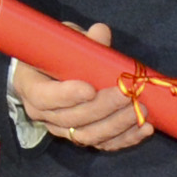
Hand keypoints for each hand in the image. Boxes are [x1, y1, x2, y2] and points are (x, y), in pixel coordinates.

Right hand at [14, 24, 158, 150]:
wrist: (54, 71)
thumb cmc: (56, 53)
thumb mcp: (63, 40)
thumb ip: (81, 39)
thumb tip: (100, 33)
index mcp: (31, 87)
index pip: (44, 98)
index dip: (66, 96)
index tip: (90, 89)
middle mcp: (44, 114)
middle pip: (72, 119)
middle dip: (102, 108)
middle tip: (126, 95)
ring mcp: (63, 130)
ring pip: (89, 136)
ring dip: (117, 125)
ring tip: (141, 110)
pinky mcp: (83, 137)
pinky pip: (104, 144)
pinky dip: (126, 138)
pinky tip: (145, 128)